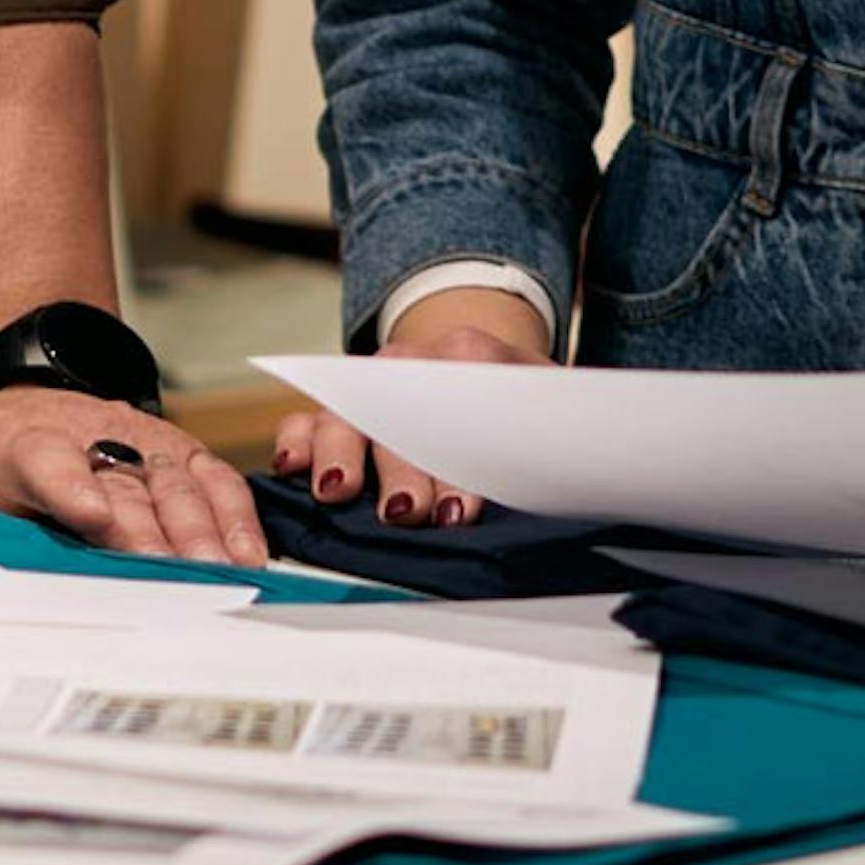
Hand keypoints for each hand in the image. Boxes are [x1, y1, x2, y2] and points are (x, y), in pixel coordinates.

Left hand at [0, 388, 264, 569]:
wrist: (33, 397)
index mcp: (23, 445)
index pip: (49, 461)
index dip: (73, 486)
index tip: (92, 518)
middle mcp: (90, 438)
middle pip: (126, 482)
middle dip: (154, 528)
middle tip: (180, 577)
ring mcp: (138, 444)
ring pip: (177, 481)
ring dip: (203, 528)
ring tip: (225, 575)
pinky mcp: (176, 455)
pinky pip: (213, 479)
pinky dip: (236, 515)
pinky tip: (251, 556)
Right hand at [269, 293, 552, 528]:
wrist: (480, 372)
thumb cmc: (515, 405)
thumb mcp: (548, 405)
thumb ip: (554, 428)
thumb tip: (571, 468)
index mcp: (466, 354)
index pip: (457, 404)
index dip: (457, 460)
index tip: (460, 508)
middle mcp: (406, 362)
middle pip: (394, 414)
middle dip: (400, 467)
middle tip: (407, 511)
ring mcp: (365, 385)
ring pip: (341, 413)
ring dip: (340, 454)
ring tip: (340, 492)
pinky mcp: (334, 411)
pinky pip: (302, 419)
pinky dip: (294, 441)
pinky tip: (293, 469)